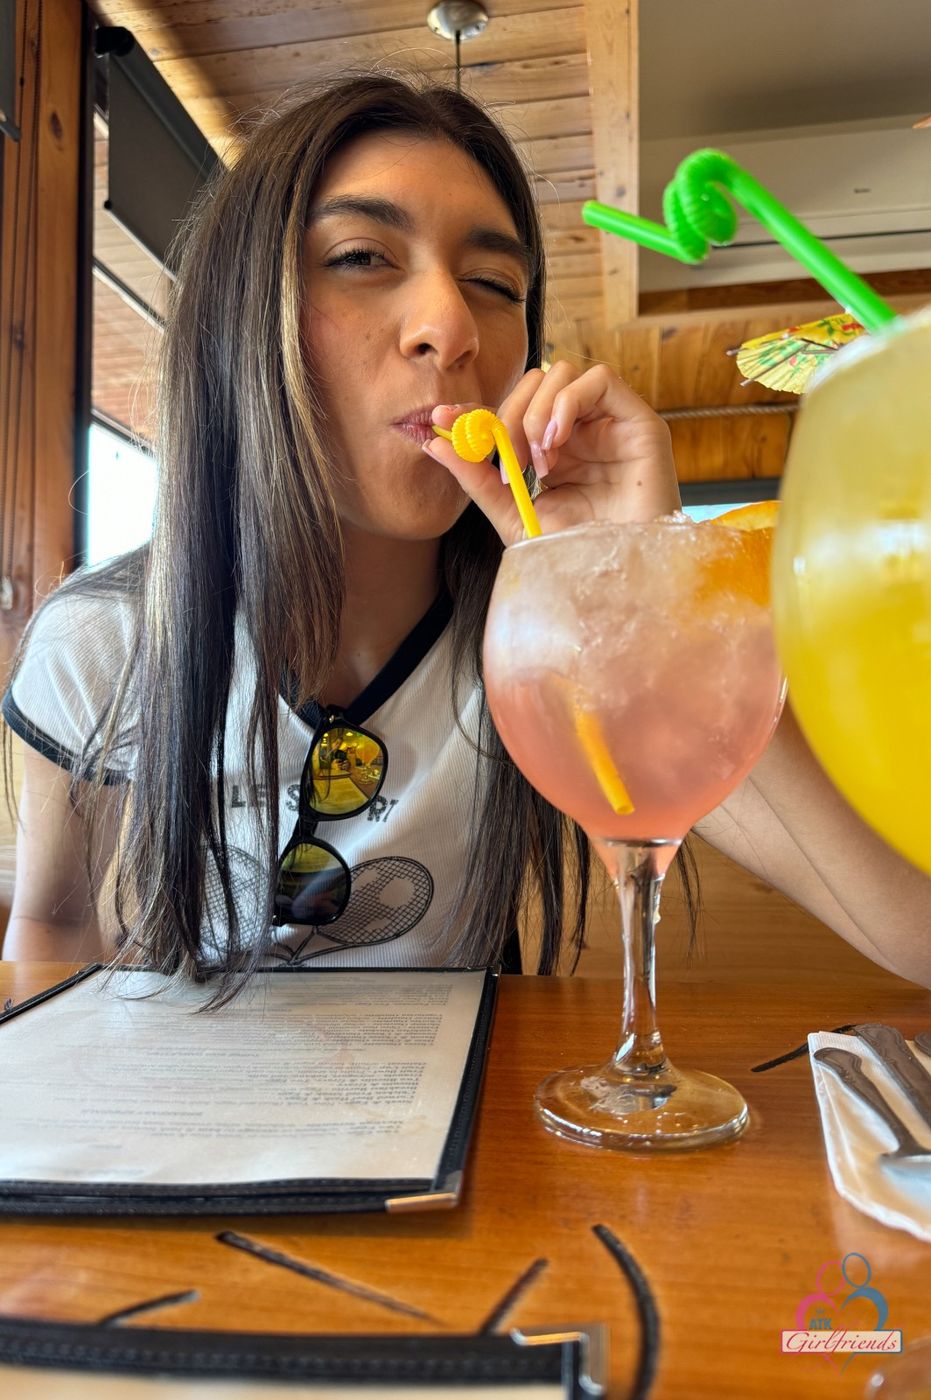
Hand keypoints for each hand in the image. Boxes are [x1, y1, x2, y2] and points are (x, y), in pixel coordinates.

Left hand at [425, 362, 679, 545]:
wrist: (620, 580)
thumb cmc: (577, 556)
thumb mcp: (515, 516)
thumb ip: (477, 481)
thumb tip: (434, 444)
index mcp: (553, 451)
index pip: (510, 410)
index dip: (476, 409)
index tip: (443, 417)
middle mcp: (581, 431)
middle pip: (533, 384)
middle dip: (508, 416)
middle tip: (508, 464)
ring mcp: (610, 424)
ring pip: (561, 373)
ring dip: (537, 413)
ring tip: (541, 462)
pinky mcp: (640, 421)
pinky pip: (599, 378)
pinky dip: (568, 403)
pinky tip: (558, 444)